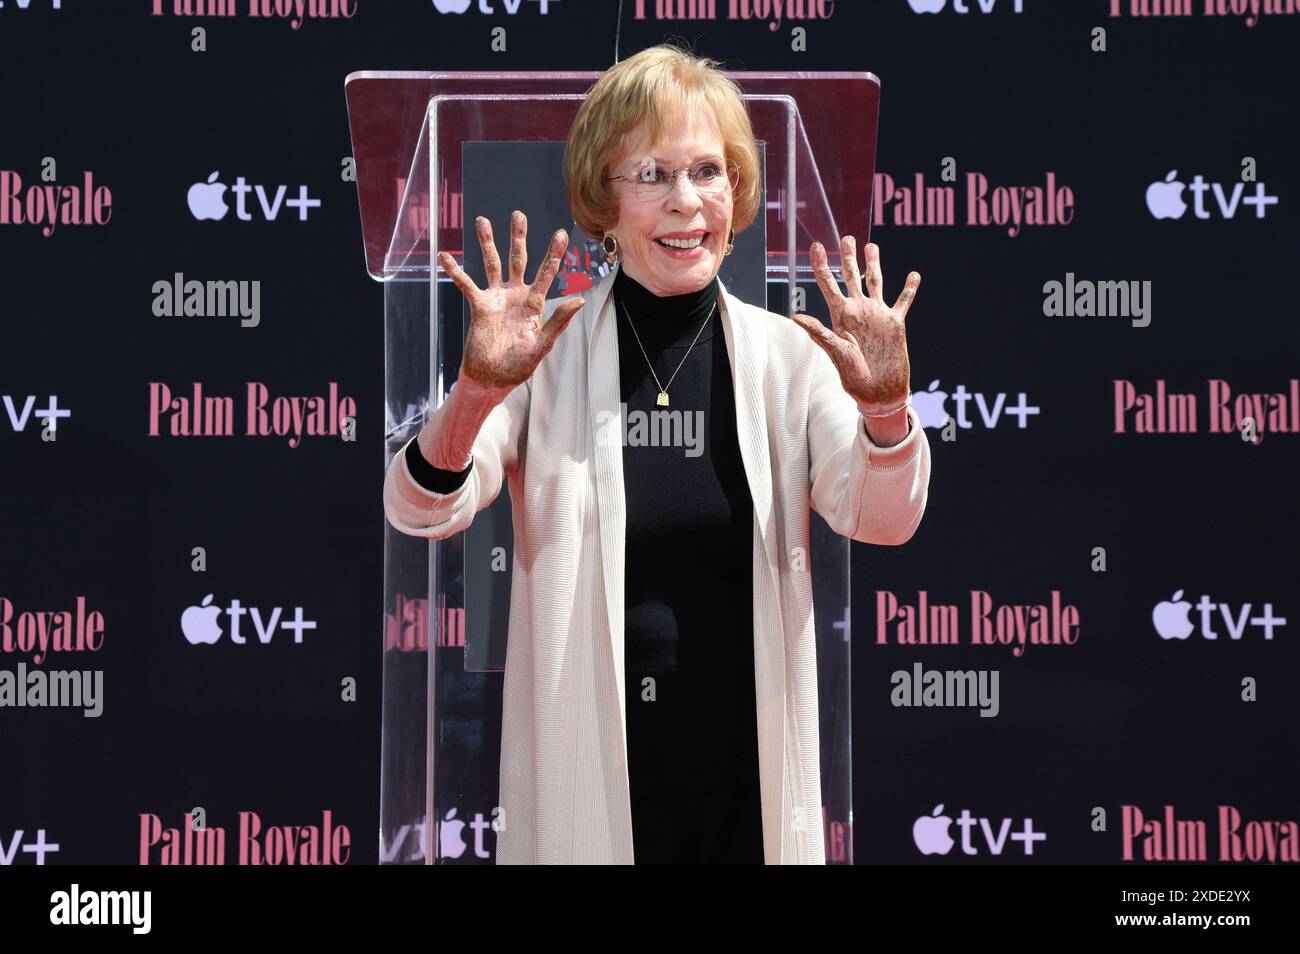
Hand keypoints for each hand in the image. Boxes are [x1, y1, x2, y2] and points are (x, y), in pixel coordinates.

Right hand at [437, 210, 585, 395]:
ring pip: (492, 264)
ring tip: (483, 220)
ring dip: (488, 243)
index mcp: (535, 304)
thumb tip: (580, 299)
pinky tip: (445, 256)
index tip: (561, 234)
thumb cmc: (518, 367)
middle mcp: (516, 296)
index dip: (554, 254)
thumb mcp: (542, 345)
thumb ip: (558, 321)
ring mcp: (497, 299)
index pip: (546, 274)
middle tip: (518, 215)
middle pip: (518, 260)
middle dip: (518, 238)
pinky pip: (466, 284)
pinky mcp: (479, 306)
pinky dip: (455, 270)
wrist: (491, 379)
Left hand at [791, 237, 918, 415]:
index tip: (816, 245)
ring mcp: (877, 315)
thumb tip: (795, 316)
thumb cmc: (854, 377)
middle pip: (851, 276)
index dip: (821, 264)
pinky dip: (909, 287)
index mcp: (840, 316)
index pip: (828, 284)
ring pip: (875, 282)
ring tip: (870, 246)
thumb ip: (819, 333)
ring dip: (873, 264)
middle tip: (846, 237)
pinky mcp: (895, 323)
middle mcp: (858, 311)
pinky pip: (903, 300)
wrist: (879, 392)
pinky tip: (913, 274)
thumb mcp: (836, 353)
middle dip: (848, 257)